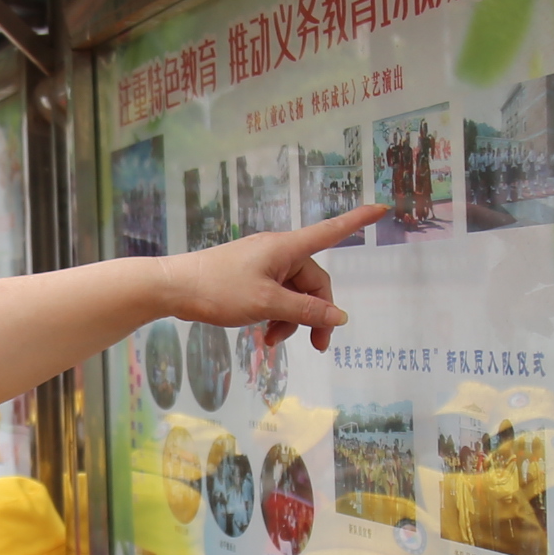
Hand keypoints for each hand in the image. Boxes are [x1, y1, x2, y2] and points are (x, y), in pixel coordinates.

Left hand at [160, 208, 381, 349]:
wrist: (171, 288)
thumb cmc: (217, 289)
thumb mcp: (266, 304)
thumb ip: (305, 310)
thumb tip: (340, 315)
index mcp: (285, 248)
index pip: (330, 232)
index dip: (357, 222)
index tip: (382, 207)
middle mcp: (278, 252)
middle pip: (312, 282)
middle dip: (315, 313)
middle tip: (316, 346)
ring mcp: (262, 265)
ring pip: (293, 294)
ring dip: (291, 320)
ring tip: (272, 342)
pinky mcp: (248, 277)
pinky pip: (275, 296)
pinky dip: (274, 316)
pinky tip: (263, 336)